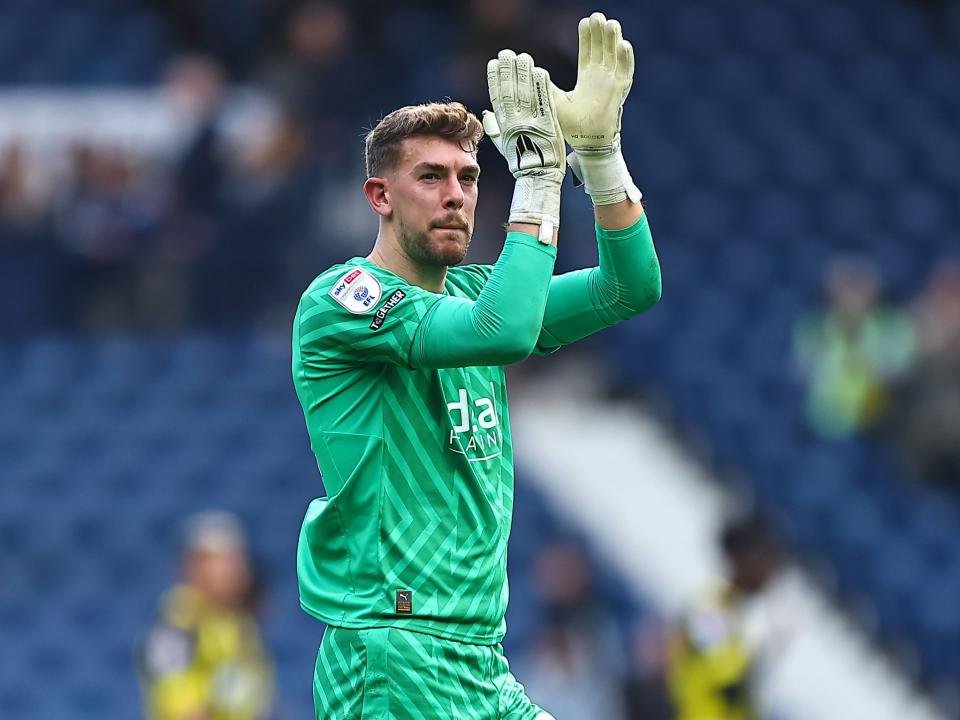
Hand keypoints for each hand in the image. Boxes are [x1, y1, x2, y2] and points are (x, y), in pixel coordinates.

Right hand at [483, 50, 564, 242]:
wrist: (539, 175)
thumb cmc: (521, 162)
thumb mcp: (504, 145)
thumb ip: (495, 128)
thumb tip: (486, 113)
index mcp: (504, 126)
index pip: (497, 98)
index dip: (495, 79)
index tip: (494, 63)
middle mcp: (516, 122)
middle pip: (510, 91)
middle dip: (508, 70)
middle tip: (507, 53)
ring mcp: (532, 122)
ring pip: (526, 93)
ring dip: (524, 73)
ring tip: (523, 57)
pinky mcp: (548, 124)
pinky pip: (544, 101)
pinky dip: (541, 86)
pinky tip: (539, 71)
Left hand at [552, 12, 633, 151]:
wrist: (585, 142)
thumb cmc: (570, 126)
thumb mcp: (552, 100)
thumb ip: (542, 85)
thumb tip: (528, 70)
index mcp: (587, 79)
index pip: (588, 52)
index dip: (587, 37)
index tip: (584, 21)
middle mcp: (601, 78)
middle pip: (602, 49)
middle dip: (600, 33)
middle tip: (596, 16)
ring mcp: (612, 83)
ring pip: (614, 56)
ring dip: (613, 39)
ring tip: (609, 23)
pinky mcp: (619, 91)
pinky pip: (625, 71)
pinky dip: (625, 58)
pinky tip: (623, 45)